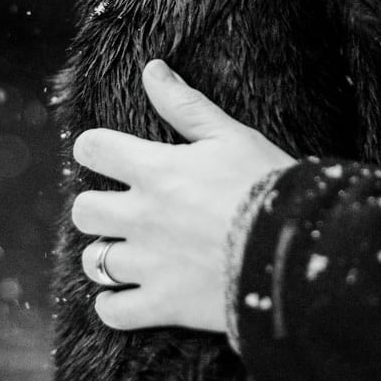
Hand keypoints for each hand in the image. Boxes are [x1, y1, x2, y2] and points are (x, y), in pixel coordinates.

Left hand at [71, 59, 296, 332]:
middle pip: (83, 210)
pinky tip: (131, 296)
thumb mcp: (231, 135)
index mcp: (155, 170)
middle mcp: (141, 216)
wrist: (297, 252)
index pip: (91, 149)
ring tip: (131, 254)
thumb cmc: (268, 186)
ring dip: (107, 256)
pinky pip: (113, 311)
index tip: (110, 156)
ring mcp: (148, 264)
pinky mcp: (162, 304)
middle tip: (125, 210)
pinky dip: (115, 306)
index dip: (96, 149)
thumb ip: (185, 105)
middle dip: (98, 207)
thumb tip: (152, 69)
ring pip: (93, 261)